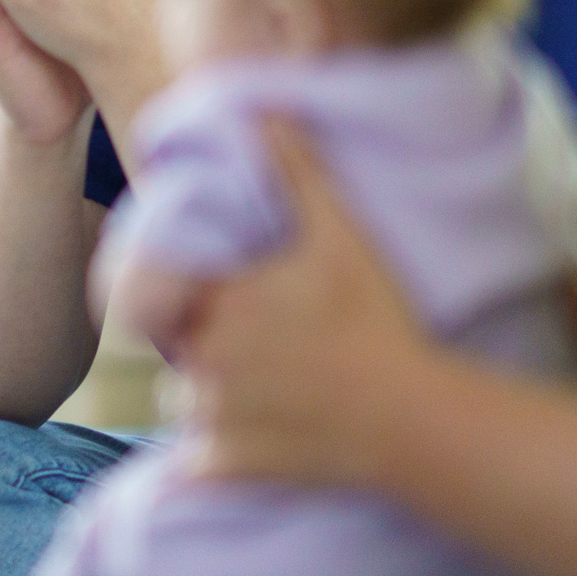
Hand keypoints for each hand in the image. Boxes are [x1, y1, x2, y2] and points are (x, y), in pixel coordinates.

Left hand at [178, 120, 443, 490]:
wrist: (415, 420)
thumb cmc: (379, 320)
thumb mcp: (341, 236)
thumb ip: (297, 170)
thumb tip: (264, 108)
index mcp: (216, 302)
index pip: (161, 294)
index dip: (187, 294)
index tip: (216, 296)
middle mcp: (199, 359)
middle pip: (177, 347)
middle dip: (204, 342)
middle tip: (259, 343)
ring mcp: (211, 418)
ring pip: (183, 401)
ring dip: (209, 396)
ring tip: (267, 390)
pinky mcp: (225, 468)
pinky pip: (194, 461)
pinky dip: (211, 455)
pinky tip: (250, 441)